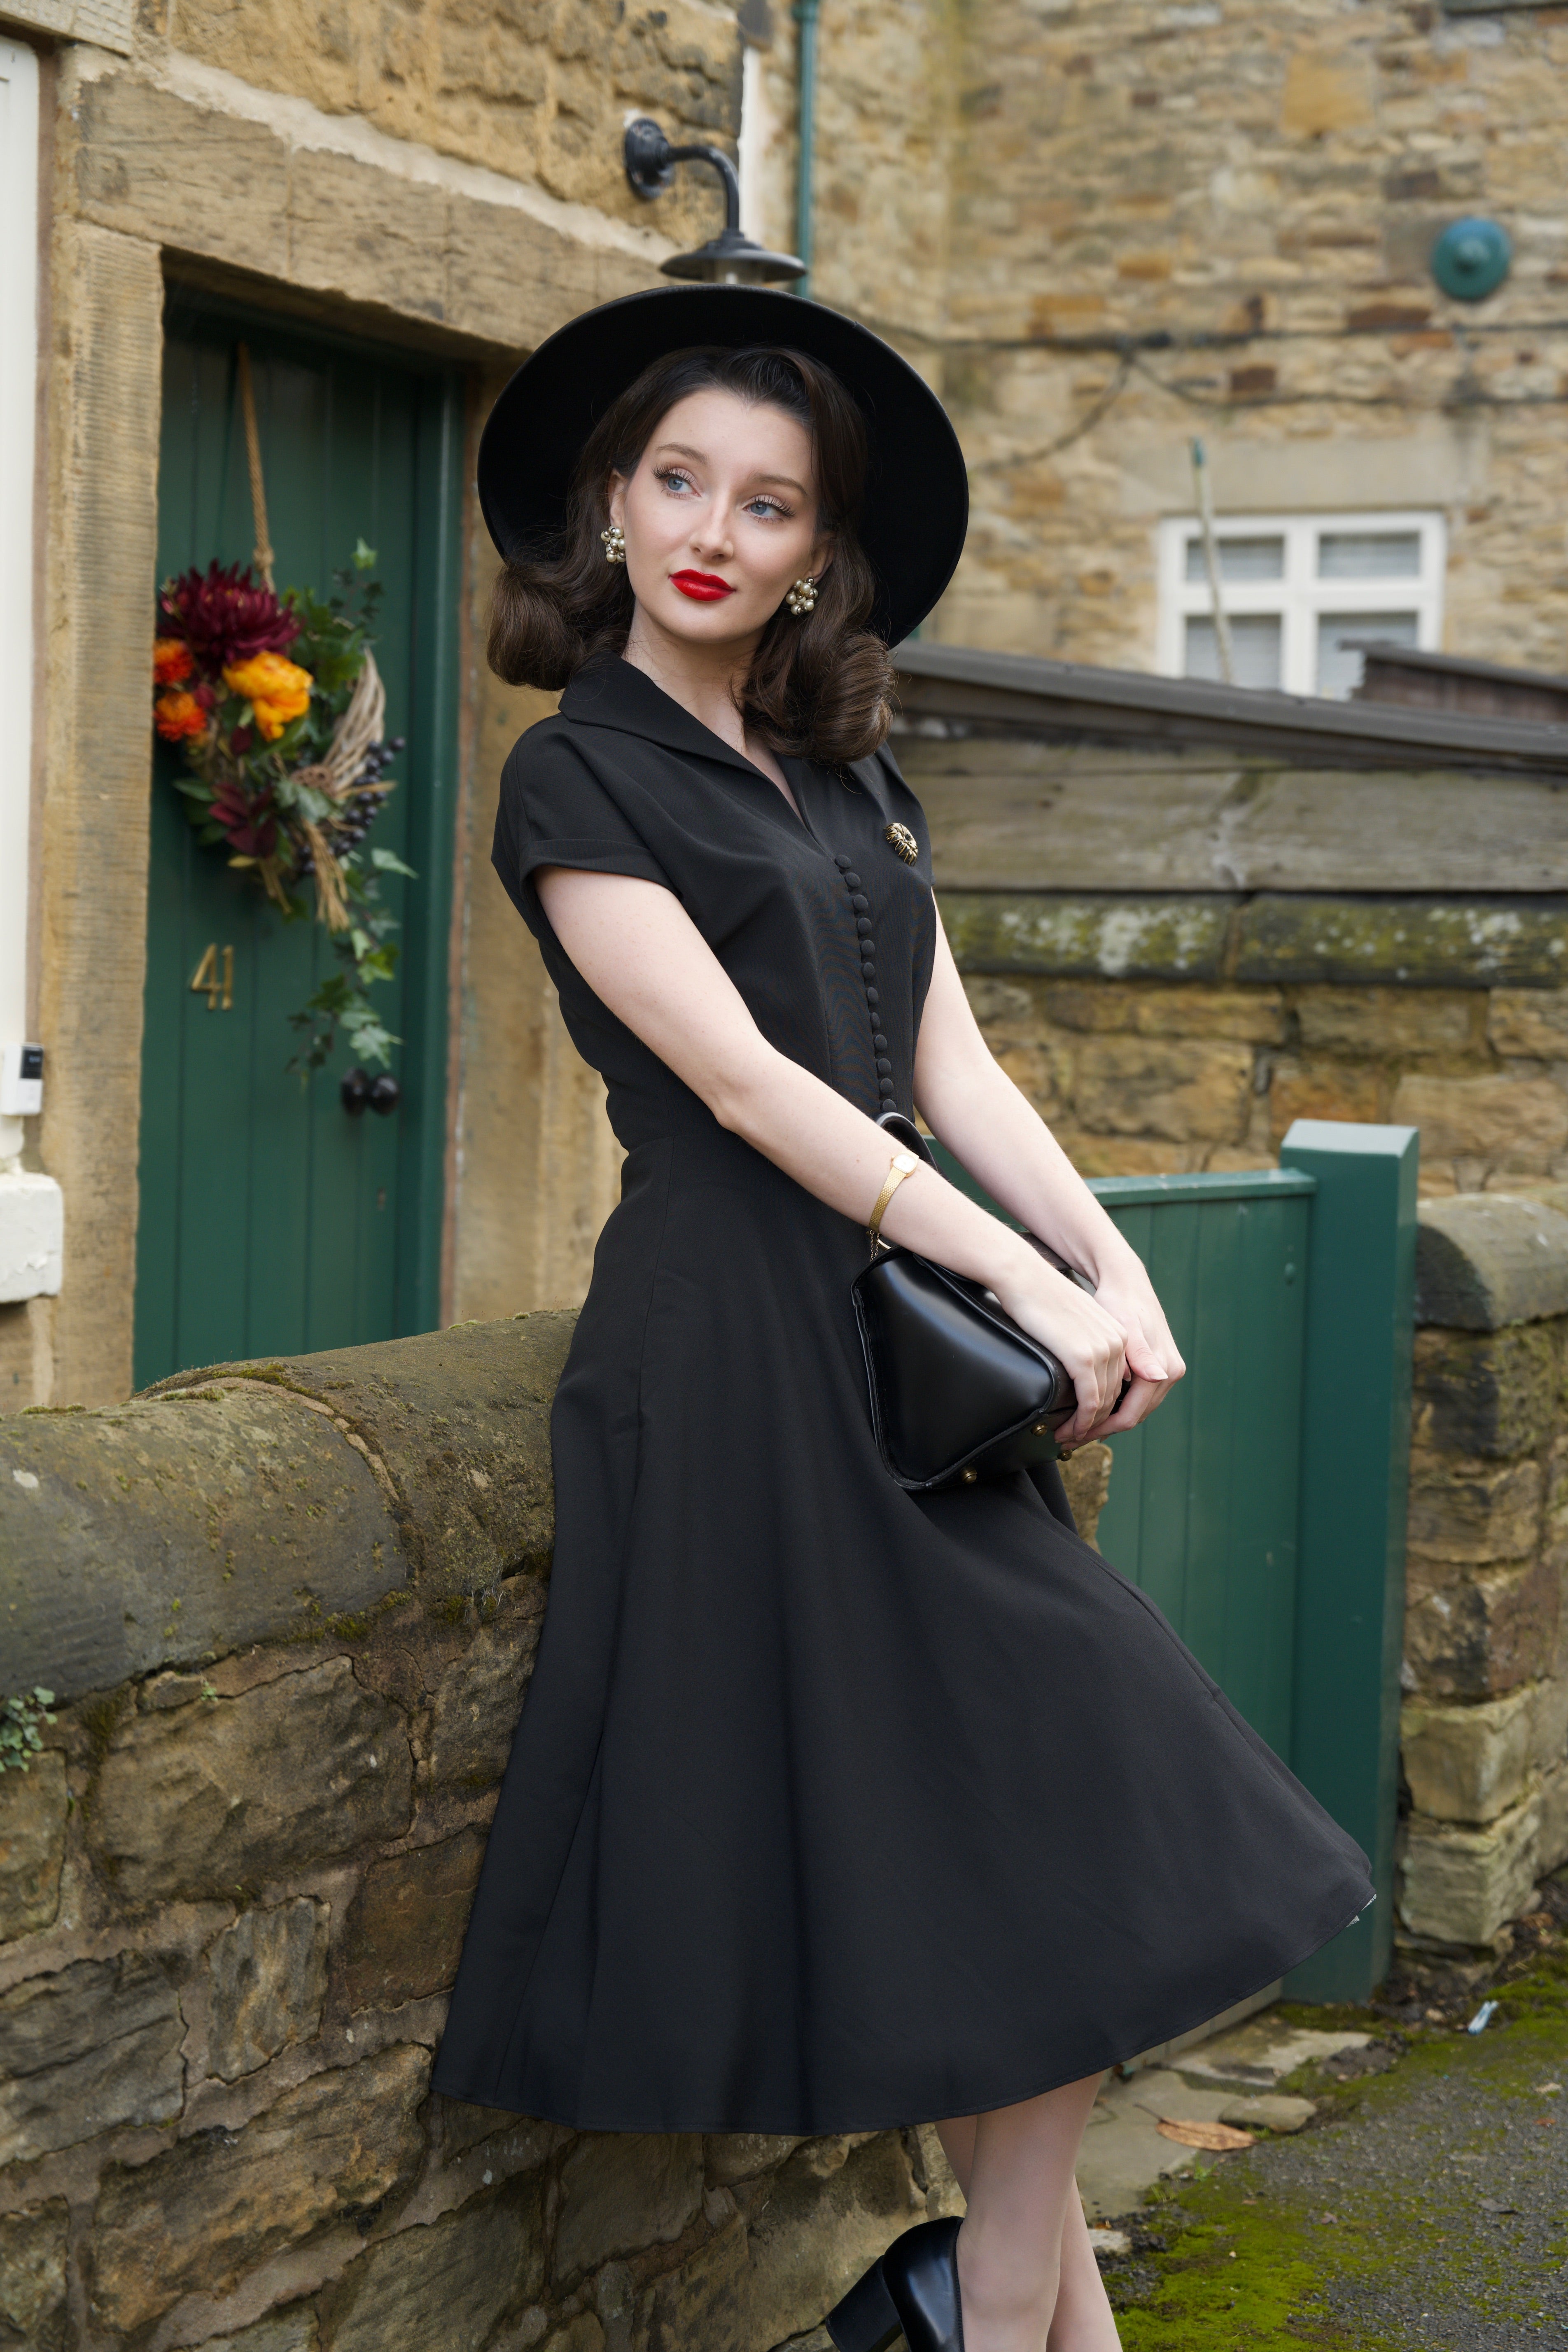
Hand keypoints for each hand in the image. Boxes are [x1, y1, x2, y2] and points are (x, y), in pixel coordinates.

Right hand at [989, 1250, 1133, 1450]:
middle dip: (1096, 1424)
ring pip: (1102, 1403)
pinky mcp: (1083, 1357)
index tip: (1086, 1425)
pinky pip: (1089, 1401)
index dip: (1105, 1411)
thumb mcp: (1074, 1324)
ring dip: (1085, 1427)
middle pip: (1114, 1398)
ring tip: (1067, 1438)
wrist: (1023, 1277)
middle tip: (1075, 1439)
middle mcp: (1118, 1343)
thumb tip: (1084, 1371)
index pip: (1120, 1384)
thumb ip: (1087, 1347)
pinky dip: (1080, 1421)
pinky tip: (1068, 1430)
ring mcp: (1103, 1350)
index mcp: (1120, 1334)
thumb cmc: (1040, 1299)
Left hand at [1079, 1257, 1184, 1443]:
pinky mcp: (1155, 1368)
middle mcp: (1169, 1374)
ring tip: (1076, 1427)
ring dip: (1106, 1421)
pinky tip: (1092, 1408)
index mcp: (1165, 1369)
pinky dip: (1114, 1406)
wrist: (1126, 1281)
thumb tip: (1158, 1377)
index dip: (1100, 1428)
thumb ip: (1141, 1353)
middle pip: (1133, 1417)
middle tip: (1070, 1436)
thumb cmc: (1121, 1301)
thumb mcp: (1126, 1327)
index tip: (1074, 1434)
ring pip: (1133, 1410)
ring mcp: (1164, 1372)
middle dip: (1100, 1429)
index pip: (1130, 1415)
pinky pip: (1134, 1397)